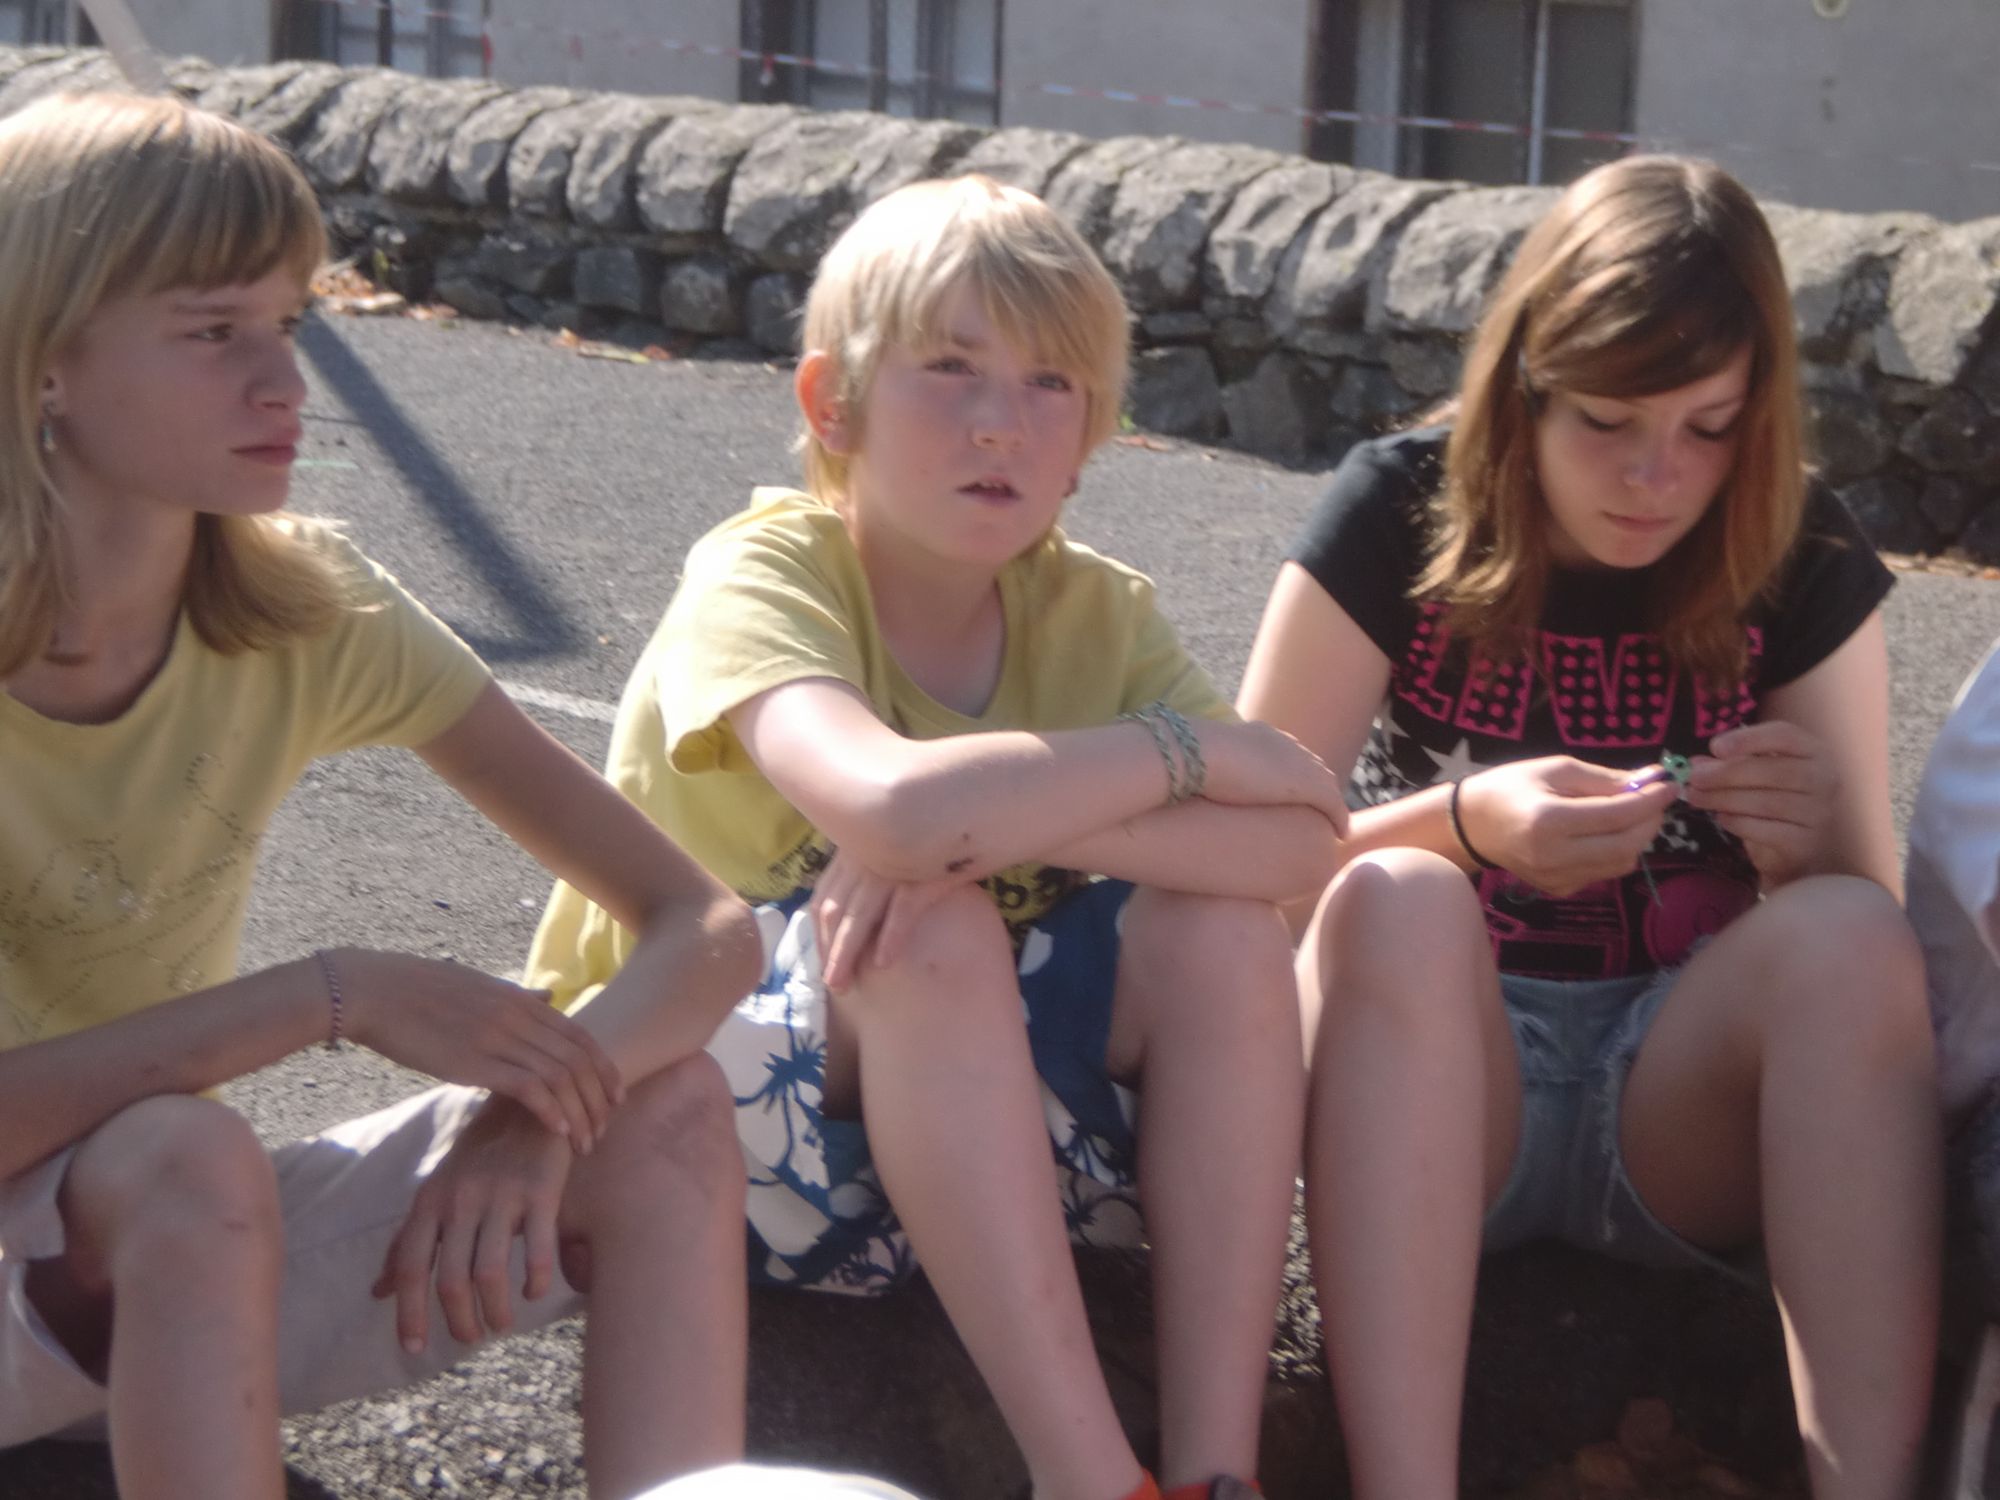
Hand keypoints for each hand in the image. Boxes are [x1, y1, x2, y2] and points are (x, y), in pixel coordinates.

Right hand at [332, 949, 622, 1151]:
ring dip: (580, 1113)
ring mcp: (500, 1037)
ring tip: (585, 1143)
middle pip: (579, 1059)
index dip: (604, 1067)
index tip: (615, 1096)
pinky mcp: (477, 1060)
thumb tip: (549, 996)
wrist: (374, 991)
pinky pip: (530, 1088)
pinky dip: (552, 1111)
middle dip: (599, 1098)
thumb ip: (519, 996)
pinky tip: (559, 1132)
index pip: (581, 1035)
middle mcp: (519, 1016)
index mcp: (521, 999)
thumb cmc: (419, 990)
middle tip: (605, 1129)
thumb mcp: (480, 985)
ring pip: (562, 1077)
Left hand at [373, 1096, 572, 1351]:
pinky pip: (537, 1249)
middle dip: (459, 1320)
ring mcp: (501, 1195)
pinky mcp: (541, 1191)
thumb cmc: (479, 1158)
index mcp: (430, 1202)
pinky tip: (534, 1293)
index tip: (414, 1349)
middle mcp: (460, 1200)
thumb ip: (408, 1241)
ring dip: (494, 1311)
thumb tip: (376, 1293)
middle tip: (470, 1339)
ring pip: (489, 1272)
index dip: (409, 1313)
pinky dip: (534, 1280)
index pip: (409, 1267)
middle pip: (450, 1279)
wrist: (528, 1105)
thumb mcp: (437, 1195)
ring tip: (500, 1325)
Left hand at [810, 846, 963, 992]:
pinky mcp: (928, 864)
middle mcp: (869, 848)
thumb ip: (878, 871)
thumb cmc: (944, 835)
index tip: (822, 962)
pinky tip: (885, 962)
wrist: (988, 805)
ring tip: (846, 983)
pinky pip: (904, 904)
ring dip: (848, 950)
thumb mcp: (900, 847)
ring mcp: (896, 855)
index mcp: (857, 844)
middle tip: (833, 985)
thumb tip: (860, 913)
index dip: (820, 932)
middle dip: (830, 949)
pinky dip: (892, 934)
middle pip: (835, 906)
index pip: (824, 894)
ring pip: (861, 910)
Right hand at [1193, 719, 1350, 836]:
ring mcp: (1297, 764)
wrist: (1192, 755)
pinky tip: (1340, 833)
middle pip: (1310, 765)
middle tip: (1318, 809)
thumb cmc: (1180, 762)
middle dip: (1316, 785)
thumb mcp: (1188, 764)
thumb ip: (1194, 769)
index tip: (1286, 790)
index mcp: (1256, 734)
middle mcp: (1282, 744)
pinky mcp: (1306, 785)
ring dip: (1329, 803)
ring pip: (1325, 784)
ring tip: (1330, 823)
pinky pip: (1332, 804)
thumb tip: (1177, 782)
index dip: (1288, 772)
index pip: (1282, 752)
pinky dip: (1339, 817)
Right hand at [1456, 756, 1678, 896]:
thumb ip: (1605, 778)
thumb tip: (1650, 779)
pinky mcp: (1559, 889)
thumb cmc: (1510, 787)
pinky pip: (1604, 872)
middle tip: (1654, 799)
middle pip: (1626, 846)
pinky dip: (1616, 851)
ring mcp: (1557, 878)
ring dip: (1636, 838)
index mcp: (1549, 821)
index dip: (1649, 800)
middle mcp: (1554, 856)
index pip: (1616, 816)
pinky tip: (1604, 833)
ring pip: (1621, 863)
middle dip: (1649, 821)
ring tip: (1632, 813)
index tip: (1669, 783)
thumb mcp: (1556, 769)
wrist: (1471, 825)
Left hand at [1684, 720, 1837, 887]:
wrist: (1796, 845)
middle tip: (1694, 778)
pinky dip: (1738, 822)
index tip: (1714, 747)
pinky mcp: (1806, 842)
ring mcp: (1819, 813)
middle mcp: (1824, 779)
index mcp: (1814, 752)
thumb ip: (1730, 764)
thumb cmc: (1775, 798)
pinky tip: (1721, 818)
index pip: (1785, 735)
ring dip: (1724, 799)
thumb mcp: (1756, 774)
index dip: (1748, 739)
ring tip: (1696, 797)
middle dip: (1727, 774)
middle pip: (1774, 770)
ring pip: (1767, 802)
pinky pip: (1767, 830)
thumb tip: (1697, 765)